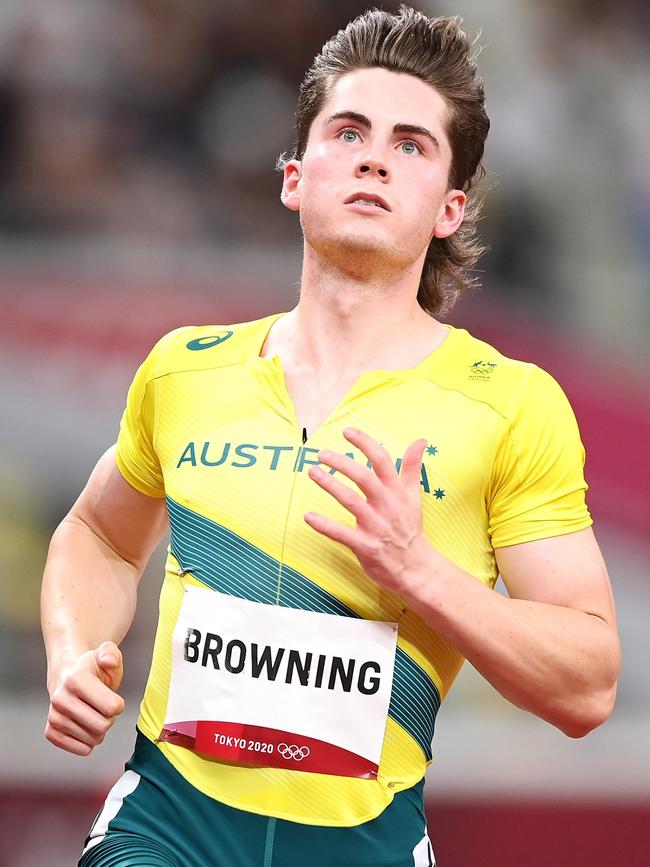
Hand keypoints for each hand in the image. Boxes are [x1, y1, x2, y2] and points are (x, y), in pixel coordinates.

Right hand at [45, 641, 124, 755]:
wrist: (70, 677)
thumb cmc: (94, 668)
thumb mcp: (107, 654)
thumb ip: (112, 653)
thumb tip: (108, 661)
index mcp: (75, 679)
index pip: (112, 708)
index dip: (118, 704)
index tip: (112, 697)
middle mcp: (60, 698)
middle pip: (103, 726)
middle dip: (110, 718)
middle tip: (103, 707)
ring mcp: (54, 716)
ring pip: (93, 740)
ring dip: (99, 729)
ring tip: (93, 713)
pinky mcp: (51, 732)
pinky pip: (81, 749)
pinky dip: (89, 741)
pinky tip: (85, 726)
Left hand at [304, 428, 430, 594]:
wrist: (417, 568)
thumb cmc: (410, 528)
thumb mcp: (414, 496)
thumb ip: (413, 467)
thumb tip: (421, 440)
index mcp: (397, 492)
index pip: (382, 461)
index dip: (365, 443)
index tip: (347, 432)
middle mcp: (387, 506)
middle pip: (363, 477)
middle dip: (342, 463)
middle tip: (322, 454)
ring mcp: (375, 526)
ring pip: (350, 501)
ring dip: (330, 485)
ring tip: (313, 473)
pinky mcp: (364, 546)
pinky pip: (340, 533)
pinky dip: (323, 525)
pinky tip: (308, 516)